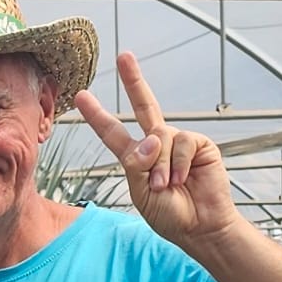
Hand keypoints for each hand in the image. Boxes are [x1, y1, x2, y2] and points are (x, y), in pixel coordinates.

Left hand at [74, 51, 238, 249]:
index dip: (98, 115)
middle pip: (144, 105)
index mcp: (135, 158)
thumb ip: (139, 165)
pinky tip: (183, 179)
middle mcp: (157, 143)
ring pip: (160, 138)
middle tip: (123, 56)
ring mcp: (178, 141)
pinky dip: (178, 164)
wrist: (199, 226)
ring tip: (166, 187)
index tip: (82, 96)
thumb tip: (153, 136)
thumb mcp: (141, 193)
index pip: (113, 132)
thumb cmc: (168, 213)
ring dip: (160, 167)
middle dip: (134, 80)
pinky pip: (182, 143)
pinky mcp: (199, 143)